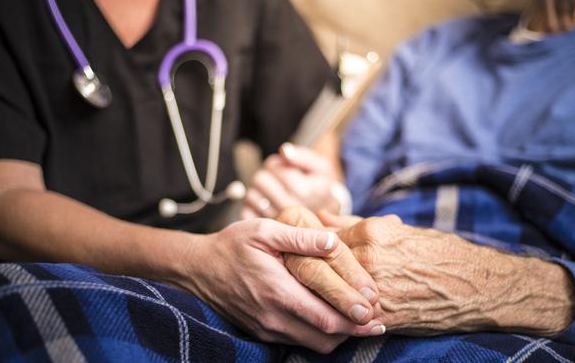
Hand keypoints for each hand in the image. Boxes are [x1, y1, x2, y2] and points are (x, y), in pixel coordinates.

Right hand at [171, 218, 385, 352]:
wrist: (197, 269)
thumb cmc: (232, 245)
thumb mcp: (265, 230)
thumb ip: (301, 237)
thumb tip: (333, 241)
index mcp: (278, 292)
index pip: (327, 317)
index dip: (356, 319)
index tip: (378, 313)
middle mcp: (273, 317)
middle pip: (325, 338)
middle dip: (354, 332)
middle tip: (377, 321)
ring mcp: (266, 328)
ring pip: (313, 344)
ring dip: (338, 336)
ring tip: (358, 321)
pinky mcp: (261, 332)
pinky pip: (297, 341)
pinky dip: (318, 334)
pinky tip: (330, 319)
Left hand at [241, 143, 339, 219]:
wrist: (324, 219)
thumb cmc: (319, 188)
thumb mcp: (320, 168)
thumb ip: (302, 156)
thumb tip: (284, 151)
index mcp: (303, 191)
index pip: (274, 168)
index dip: (277, 164)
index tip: (286, 168)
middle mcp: (289, 209)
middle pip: (260, 180)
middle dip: (267, 175)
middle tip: (277, 179)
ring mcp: (277, 222)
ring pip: (251, 195)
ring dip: (258, 190)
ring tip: (273, 192)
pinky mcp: (266, 230)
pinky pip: (246, 212)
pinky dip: (252, 206)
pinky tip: (267, 205)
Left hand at [285, 210, 574, 336]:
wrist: (478, 286)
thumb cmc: (439, 252)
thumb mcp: (398, 230)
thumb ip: (354, 223)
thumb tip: (320, 215)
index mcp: (372, 235)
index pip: (319, 237)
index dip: (296, 241)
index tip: (280, 244)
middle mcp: (370, 261)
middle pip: (312, 266)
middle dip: (288, 268)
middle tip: (270, 271)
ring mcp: (375, 291)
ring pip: (323, 294)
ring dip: (302, 294)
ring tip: (283, 295)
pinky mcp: (384, 317)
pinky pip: (345, 319)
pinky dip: (328, 317)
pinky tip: (314, 316)